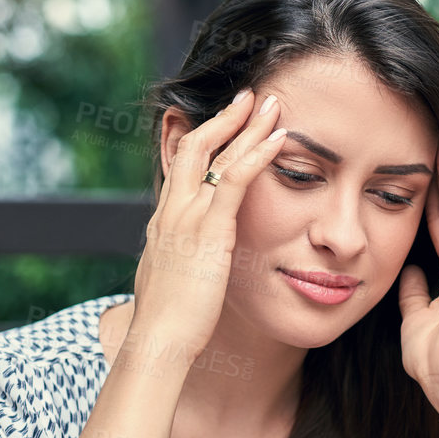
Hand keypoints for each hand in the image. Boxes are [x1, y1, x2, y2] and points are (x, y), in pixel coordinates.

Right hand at [129, 88, 285, 359]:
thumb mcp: (169, 282)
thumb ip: (178, 263)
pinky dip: (258, 153)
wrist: (158, 340)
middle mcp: (172, 210)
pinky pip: (235, 179)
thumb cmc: (166, 324)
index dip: (201, 139)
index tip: (222, 122)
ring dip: (247, 125)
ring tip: (272, 104)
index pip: (180, 166)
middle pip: (193, 146)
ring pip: (217, 154)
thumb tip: (185, 264)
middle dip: (223, 118)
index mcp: (163, 223)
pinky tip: (280, 137)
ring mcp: (188, 217)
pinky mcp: (210, 230)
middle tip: (248, 97)